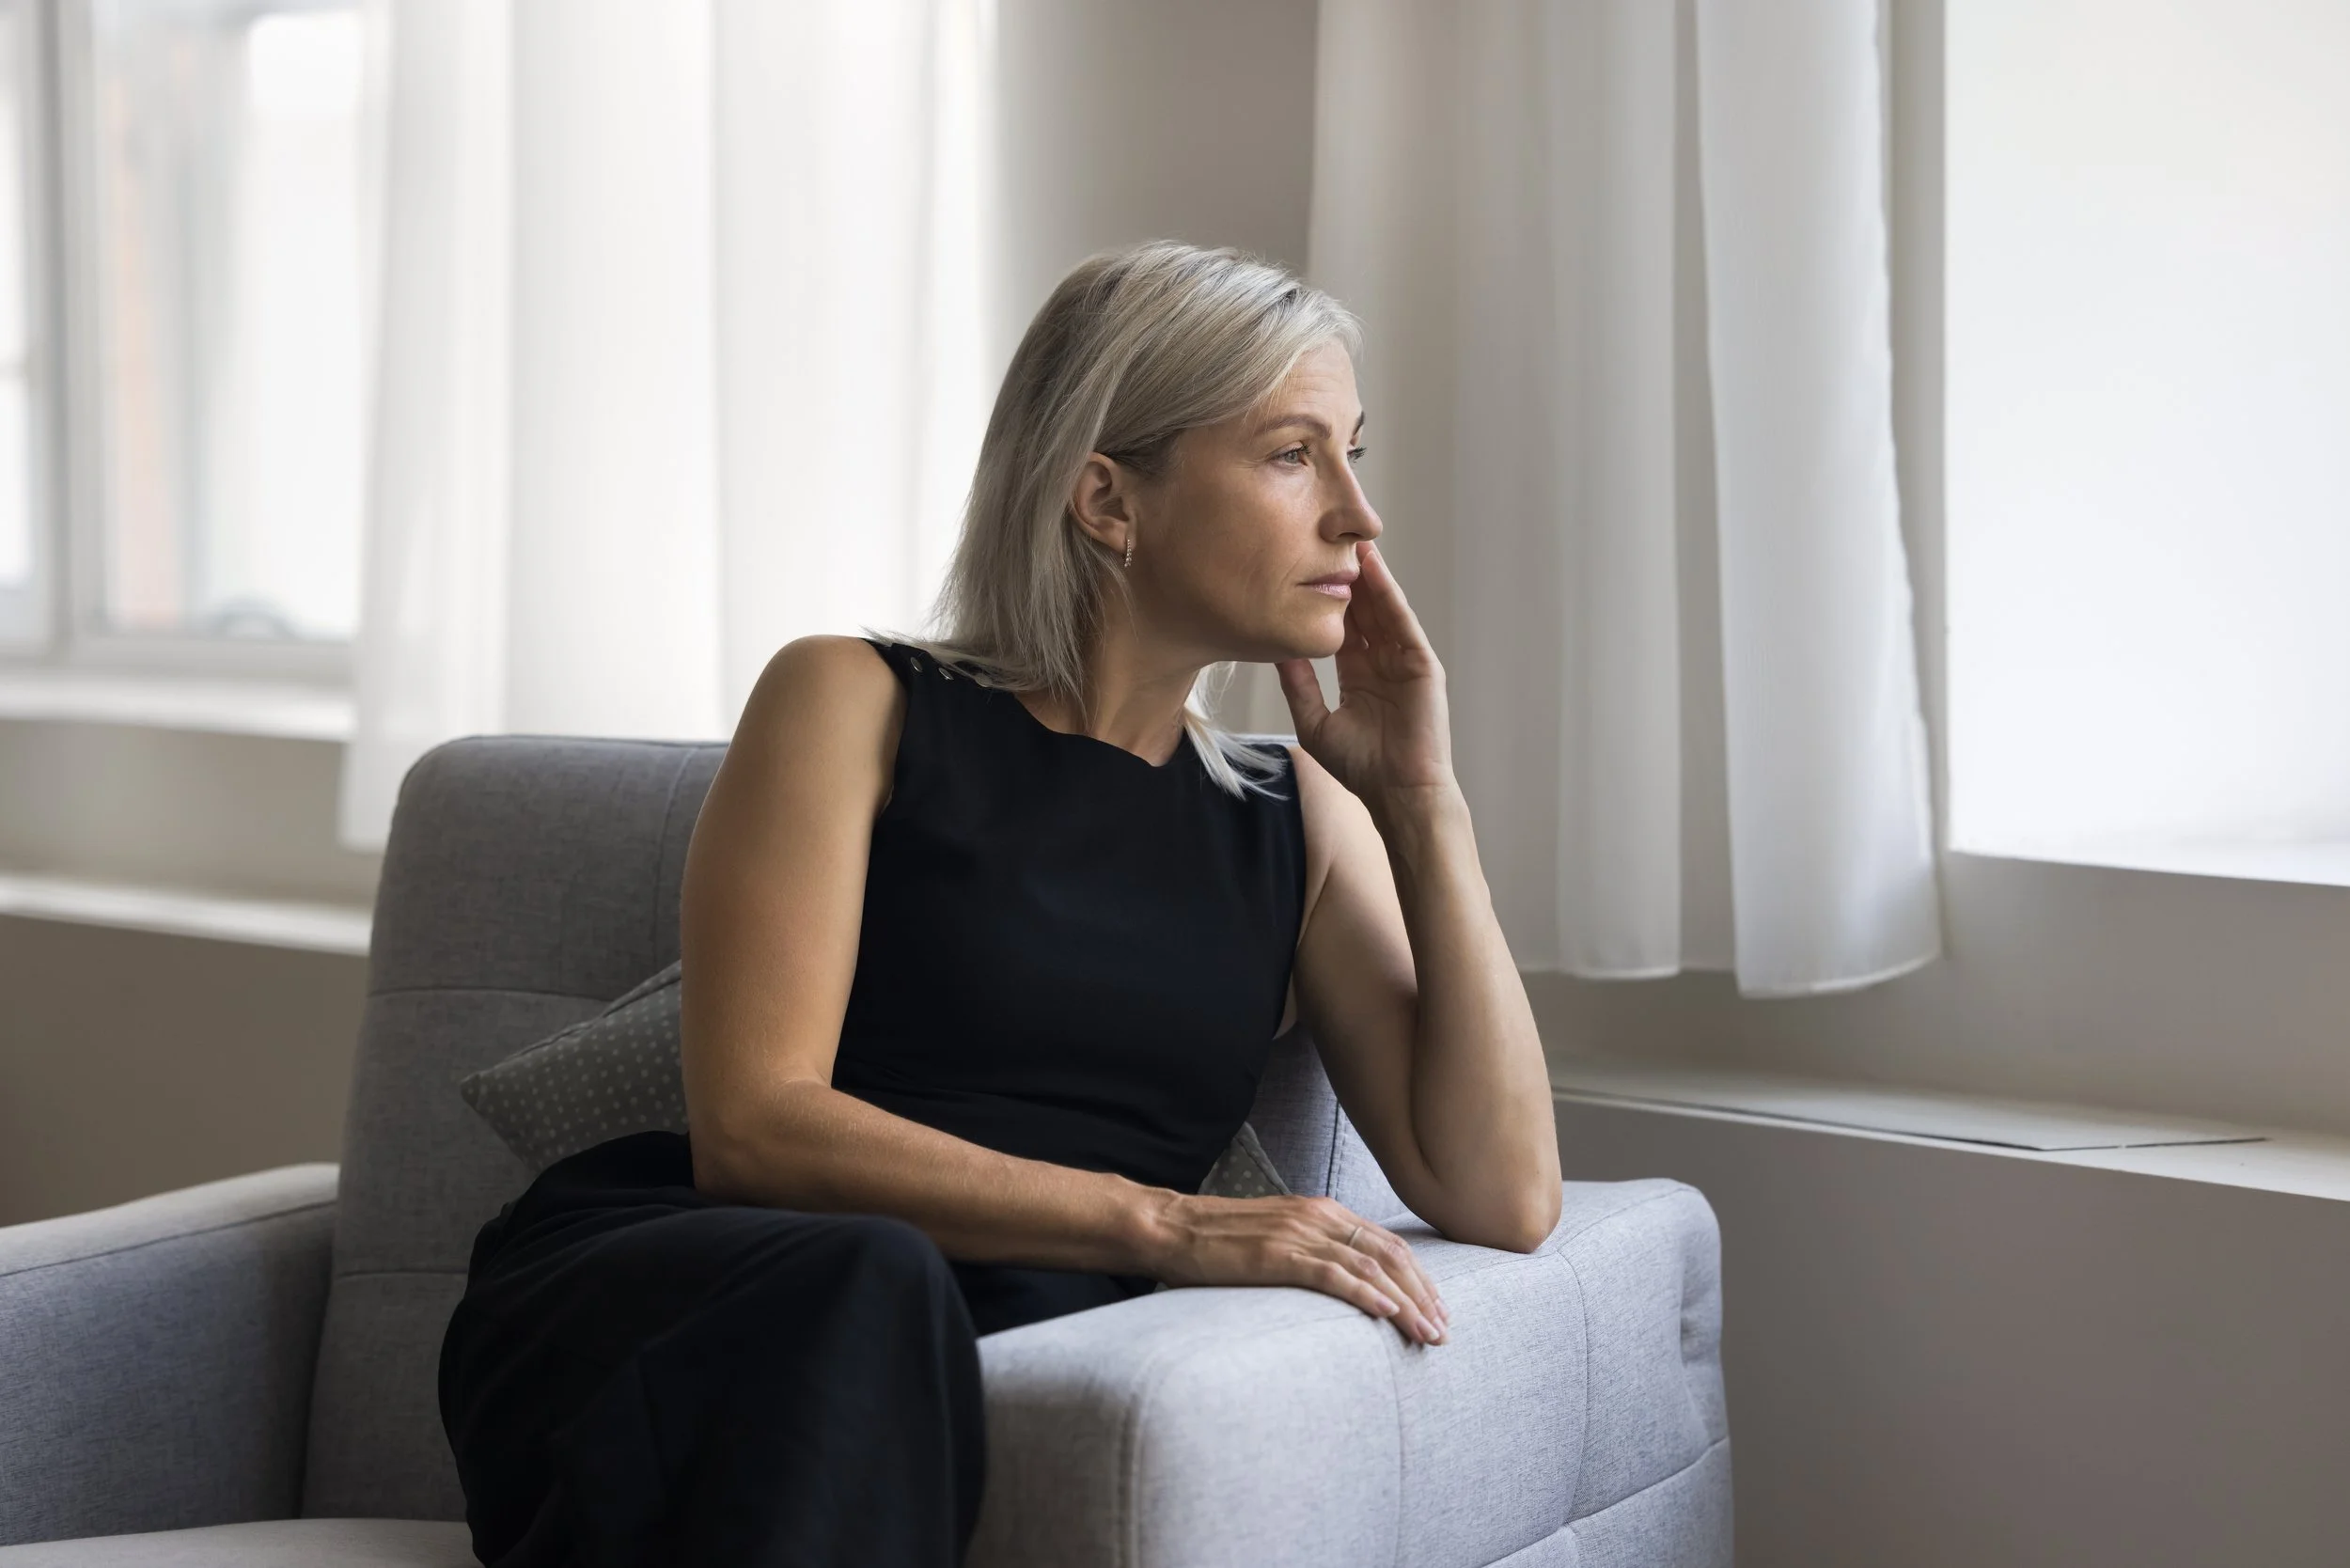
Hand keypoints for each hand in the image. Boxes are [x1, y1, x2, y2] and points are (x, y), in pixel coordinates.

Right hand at [1142, 1190, 1449, 1344]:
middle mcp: (1317, 1216)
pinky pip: (1333, 1274)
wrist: (1169, 1228)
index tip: (1436, 1309)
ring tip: (1427, 1333)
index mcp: (1320, 1211)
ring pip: (1370, 1266)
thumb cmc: (1217, 1243)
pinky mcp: (1278, 1255)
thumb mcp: (1275, 1239)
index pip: (1385, 1243)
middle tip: (1443, 1330)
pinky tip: (1387, 1314)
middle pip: (1390, 1253)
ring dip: (1406, 1303)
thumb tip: (1340, 1283)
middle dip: (1423, 1294)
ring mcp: (1298, 1234)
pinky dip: (1367, 1294)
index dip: (1418, 1278)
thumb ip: (1309, 1252)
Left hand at [1274, 540, 1453, 799]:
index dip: (1324, 600)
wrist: (1397, 792)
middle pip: (1361, 610)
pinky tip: (1374, 570)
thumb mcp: (1314, 721)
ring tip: (1348, 542)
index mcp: (1357, 674)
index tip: (1301, 571)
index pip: (1340, 627)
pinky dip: (1388, 594)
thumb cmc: (1359, 767)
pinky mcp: (1421, 663)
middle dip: (1345, 578)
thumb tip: (1274, 651)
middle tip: (1324, 541)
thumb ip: (1297, 685)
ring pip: (1381, 609)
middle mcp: (1380, 662)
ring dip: (1368, 576)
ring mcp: (1403, 660)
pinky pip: (1401, 622)